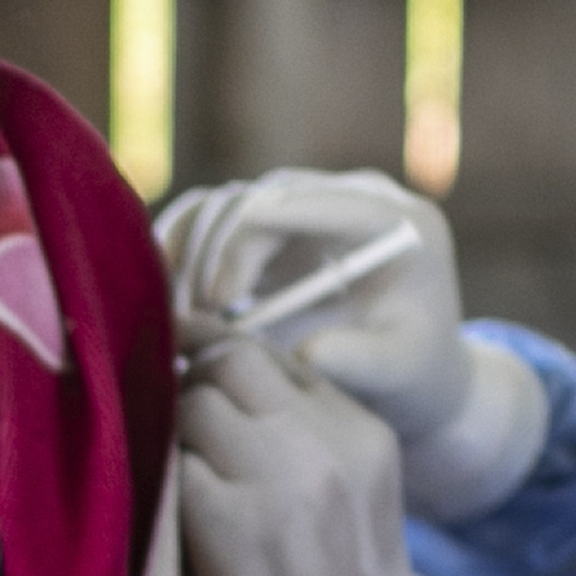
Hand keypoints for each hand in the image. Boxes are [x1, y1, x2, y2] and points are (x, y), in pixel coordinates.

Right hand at [162, 167, 463, 407]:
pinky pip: (212, 219)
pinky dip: (180, 252)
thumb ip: (360, 361)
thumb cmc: (412, 378)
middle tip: (187, 317)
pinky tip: (163, 299)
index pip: (299, 203)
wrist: (412, 377)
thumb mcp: (400, 374)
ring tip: (173, 317)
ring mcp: (309, 206)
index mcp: (393, 219)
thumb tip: (306, 353)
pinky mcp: (276, 226)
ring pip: (225, 203)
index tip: (219, 302)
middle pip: (256, 197)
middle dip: (211, 254)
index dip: (246, 245)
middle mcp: (348, 197)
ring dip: (186, 255)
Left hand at [173, 343, 427, 575]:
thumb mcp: (354, 484)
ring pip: (194, 404)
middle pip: (229, 362)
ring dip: (174, 429)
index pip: (273, 355)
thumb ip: (306, 424)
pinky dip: (166, 478)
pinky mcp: (226, 522)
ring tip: (185, 472)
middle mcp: (324, 444)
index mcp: (361, 429)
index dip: (217, 349)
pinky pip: (172, 463)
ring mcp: (275, 480)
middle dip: (192, 379)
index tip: (184, 349)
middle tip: (172, 410)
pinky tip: (177, 508)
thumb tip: (217, 366)